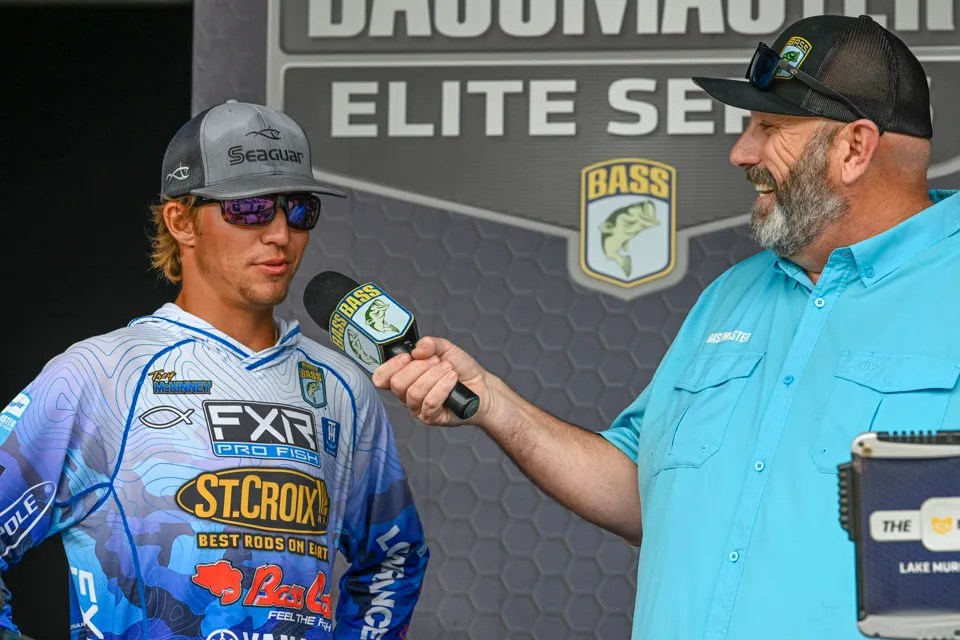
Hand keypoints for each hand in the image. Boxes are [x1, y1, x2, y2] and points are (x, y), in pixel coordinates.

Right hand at [373, 337, 487, 425]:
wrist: (482, 386)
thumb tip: (416, 349)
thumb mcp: (445, 349)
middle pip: (398, 384)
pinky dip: (443, 386)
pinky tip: (452, 379)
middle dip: (420, 367)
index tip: (408, 356)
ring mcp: (417, 408)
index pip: (381, 377)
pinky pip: (430, 402)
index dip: (391, 366)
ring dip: (434, 376)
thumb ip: (430, 344)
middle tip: (437, 362)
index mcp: (404, 376)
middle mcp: (406, 395)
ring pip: (415, 393)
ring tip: (448, 370)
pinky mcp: (431, 418)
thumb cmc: (460, 369)